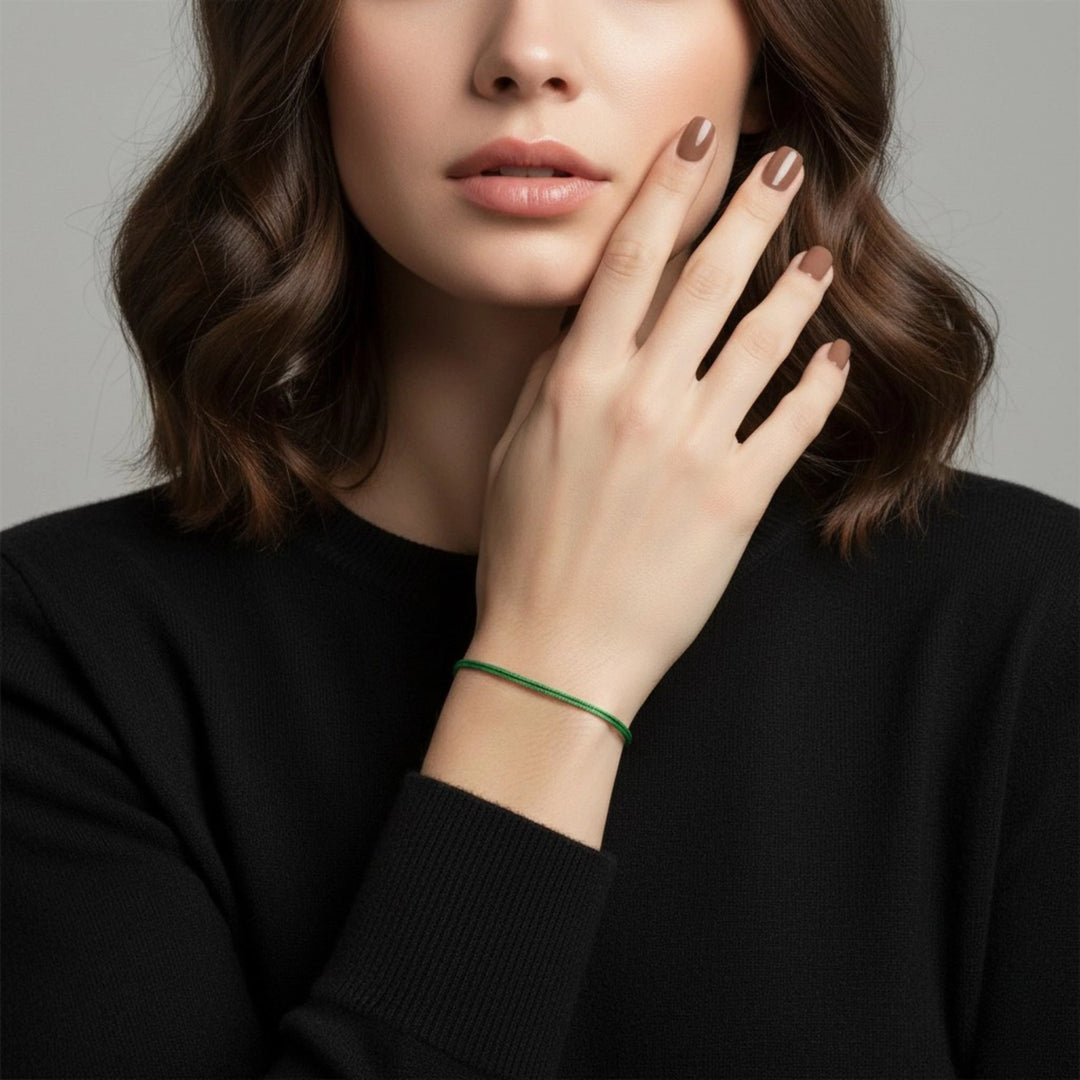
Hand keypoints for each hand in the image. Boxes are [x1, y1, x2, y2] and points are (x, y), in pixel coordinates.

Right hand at [470, 120, 847, 724]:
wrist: (556, 649)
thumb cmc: (524, 553)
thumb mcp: (517, 450)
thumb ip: (552, 378)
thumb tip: (585, 324)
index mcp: (576, 382)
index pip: (630, 260)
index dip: (668, 190)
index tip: (697, 145)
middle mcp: (638, 400)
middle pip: (707, 280)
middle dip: (751, 210)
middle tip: (785, 167)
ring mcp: (692, 447)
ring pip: (761, 342)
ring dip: (796, 291)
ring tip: (820, 258)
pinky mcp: (734, 498)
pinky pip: (790, 425)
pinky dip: (818, 386)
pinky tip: (833, 359)